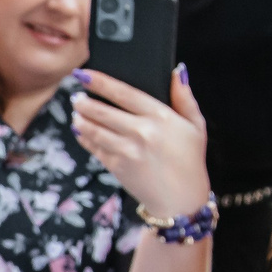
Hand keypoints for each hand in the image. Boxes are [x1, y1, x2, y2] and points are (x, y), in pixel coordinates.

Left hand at [70, 65, 208, 222]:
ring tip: (76, 111)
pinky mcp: (117, 166)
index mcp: (161, 117)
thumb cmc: (189, 160)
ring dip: (80, 118)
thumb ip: (184, 97)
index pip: (124, 93)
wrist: (181, 200)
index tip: (84, 74)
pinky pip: (94, 147)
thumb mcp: (195, 125)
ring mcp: (127, 150)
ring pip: (94, 129)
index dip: (100, 82)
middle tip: (76, 95)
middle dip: (84, 101)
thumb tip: (178, 71)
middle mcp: (142, 132)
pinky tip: (80, 129)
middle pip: (102, 111)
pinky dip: (84, 137)